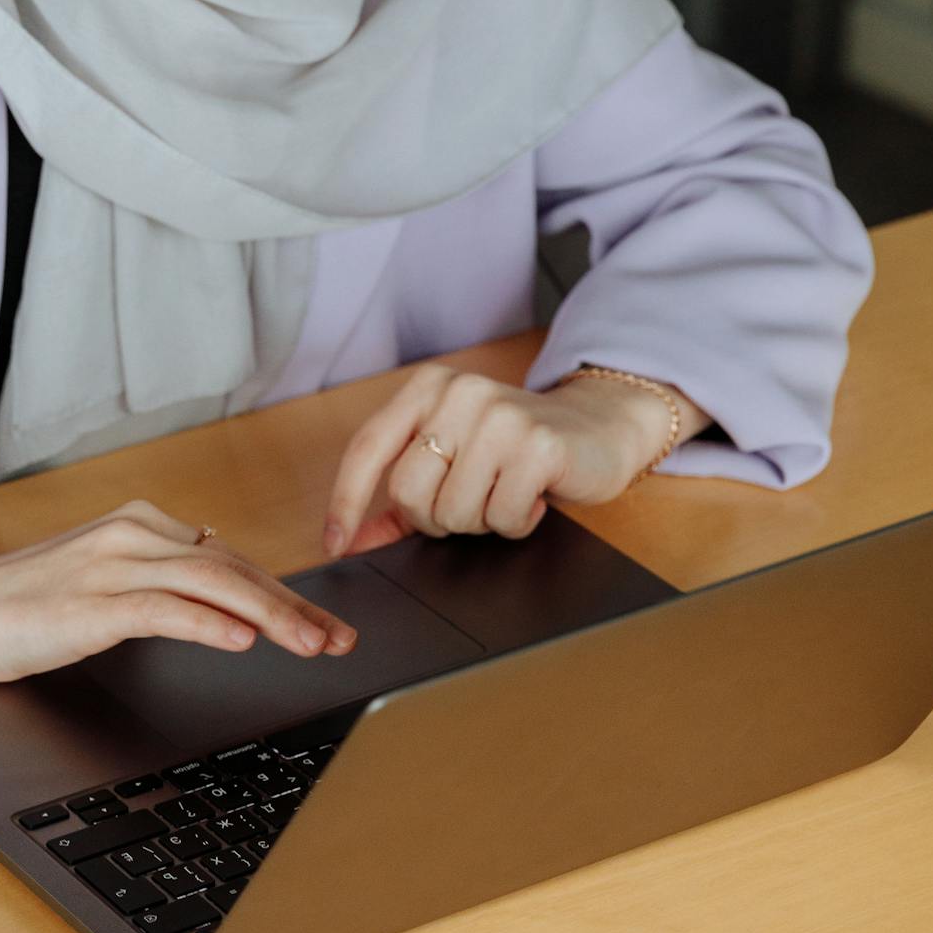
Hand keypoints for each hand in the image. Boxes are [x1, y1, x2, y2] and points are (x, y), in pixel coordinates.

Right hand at [0, 498, 358, 684]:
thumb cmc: (23, 602)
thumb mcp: (103, 576)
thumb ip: (157, 570)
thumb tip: (217, 567)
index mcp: (140, 525)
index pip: (231, 559)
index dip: (284, 594)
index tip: (327, 625)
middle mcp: (134, 535)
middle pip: (234, 568)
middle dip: (294, 607)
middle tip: (339, 639)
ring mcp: (112, 566)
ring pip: (212, 582)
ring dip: (271, 615)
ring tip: (311, 644)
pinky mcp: (90, 603)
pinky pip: (164, 608)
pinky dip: (209, 622)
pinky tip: (242, 640)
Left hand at [322, 362, 705, 554]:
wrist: (597, 427)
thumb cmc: (514, 449)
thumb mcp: (451, 460)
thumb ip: (397, 500)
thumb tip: (349, 540)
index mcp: (427, 388)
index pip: (368, 449)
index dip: (346, 502)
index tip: (336, 544)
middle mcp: (460, 393)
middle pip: (408, 491)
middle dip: (435, 518)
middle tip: (470, 503)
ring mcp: (500, 415)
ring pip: (454, 511)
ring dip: (480, 521)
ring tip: (504, 493)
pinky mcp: (539, 444)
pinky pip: (502, 517)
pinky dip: (515, 522)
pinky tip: (532, 496)